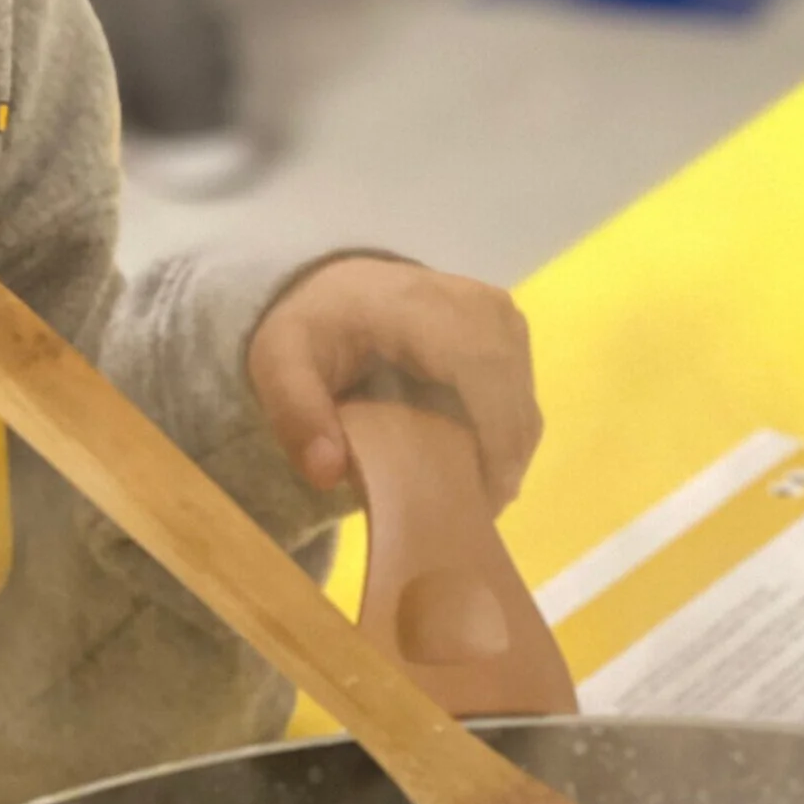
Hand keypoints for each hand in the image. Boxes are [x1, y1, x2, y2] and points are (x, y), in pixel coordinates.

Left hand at [246, 256, 542, 508]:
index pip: (481, 368)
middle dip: (504, 459)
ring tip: (472, 497)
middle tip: (474, 514)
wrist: (339, 289)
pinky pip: (522, 393)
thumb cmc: (314, 329)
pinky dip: (507, 435)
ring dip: (508, 452)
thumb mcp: (278, 364)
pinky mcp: (509, 330)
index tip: (483, 499)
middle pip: (512, 393)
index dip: (493, 437)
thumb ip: (296, 414)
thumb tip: (328, 472)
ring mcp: (498, 313)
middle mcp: (473, 302)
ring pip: (524, 398)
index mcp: (419, 306)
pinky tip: (477, 467)